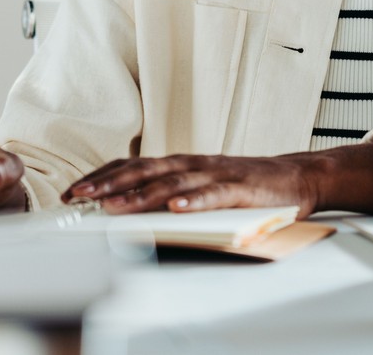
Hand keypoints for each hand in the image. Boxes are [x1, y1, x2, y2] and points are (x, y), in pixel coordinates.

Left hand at [66, 154, 322, 215]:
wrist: (298, 176)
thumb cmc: (247, 184)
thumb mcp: (203, 183)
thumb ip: (172, 190)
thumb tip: (128, 205)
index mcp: (183, 163)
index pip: (134, 165)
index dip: (103, 176)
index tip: (74, 190)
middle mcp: (194, 165)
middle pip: (145, 171)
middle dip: (109, 183)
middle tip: (80, 197)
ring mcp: (217, 175)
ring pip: (172, 183)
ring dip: (140, 195)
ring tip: (114, 207)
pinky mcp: (241, 188)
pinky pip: (214, 195)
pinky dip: (194, 201)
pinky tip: (176, 209)